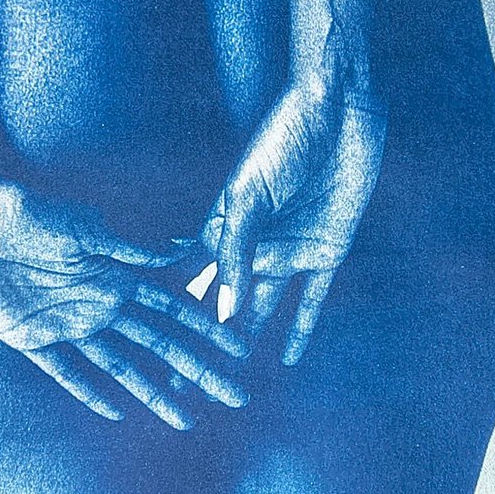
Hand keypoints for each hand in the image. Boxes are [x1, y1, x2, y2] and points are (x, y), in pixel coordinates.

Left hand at [0, 172, 251, 430]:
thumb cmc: (21, 211)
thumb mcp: (80, 226)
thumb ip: (125, 248)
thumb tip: (177, 252)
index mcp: (115, 273)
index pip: (173, 308)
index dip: (206, 329)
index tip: (239, 349)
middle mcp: (98, 301)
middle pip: (158, 345)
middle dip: (196, 371)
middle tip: (233, 397)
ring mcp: (66, 322)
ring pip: (120, 366)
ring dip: (153, 392)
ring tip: (185, 420)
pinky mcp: (29, 336)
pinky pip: (65, 372)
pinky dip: (90, 392)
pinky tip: (117, 411)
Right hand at [199, 57, 385, 364]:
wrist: (339, 111)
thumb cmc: (286, 138)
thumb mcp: (251, 195)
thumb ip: (239, 253)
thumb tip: (225, 311)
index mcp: (223, 223)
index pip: (193, 277)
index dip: (173, 313)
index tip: (154, 347)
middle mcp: (253, 242)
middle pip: (226, 300)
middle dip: (205, 340)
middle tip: (185, 382)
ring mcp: (288, 248)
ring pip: (264, 305)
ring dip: (249, 338)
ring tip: (230, 379)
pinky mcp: (326, 250)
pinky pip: (313, 298)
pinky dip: (301, 327)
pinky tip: (288, 358)